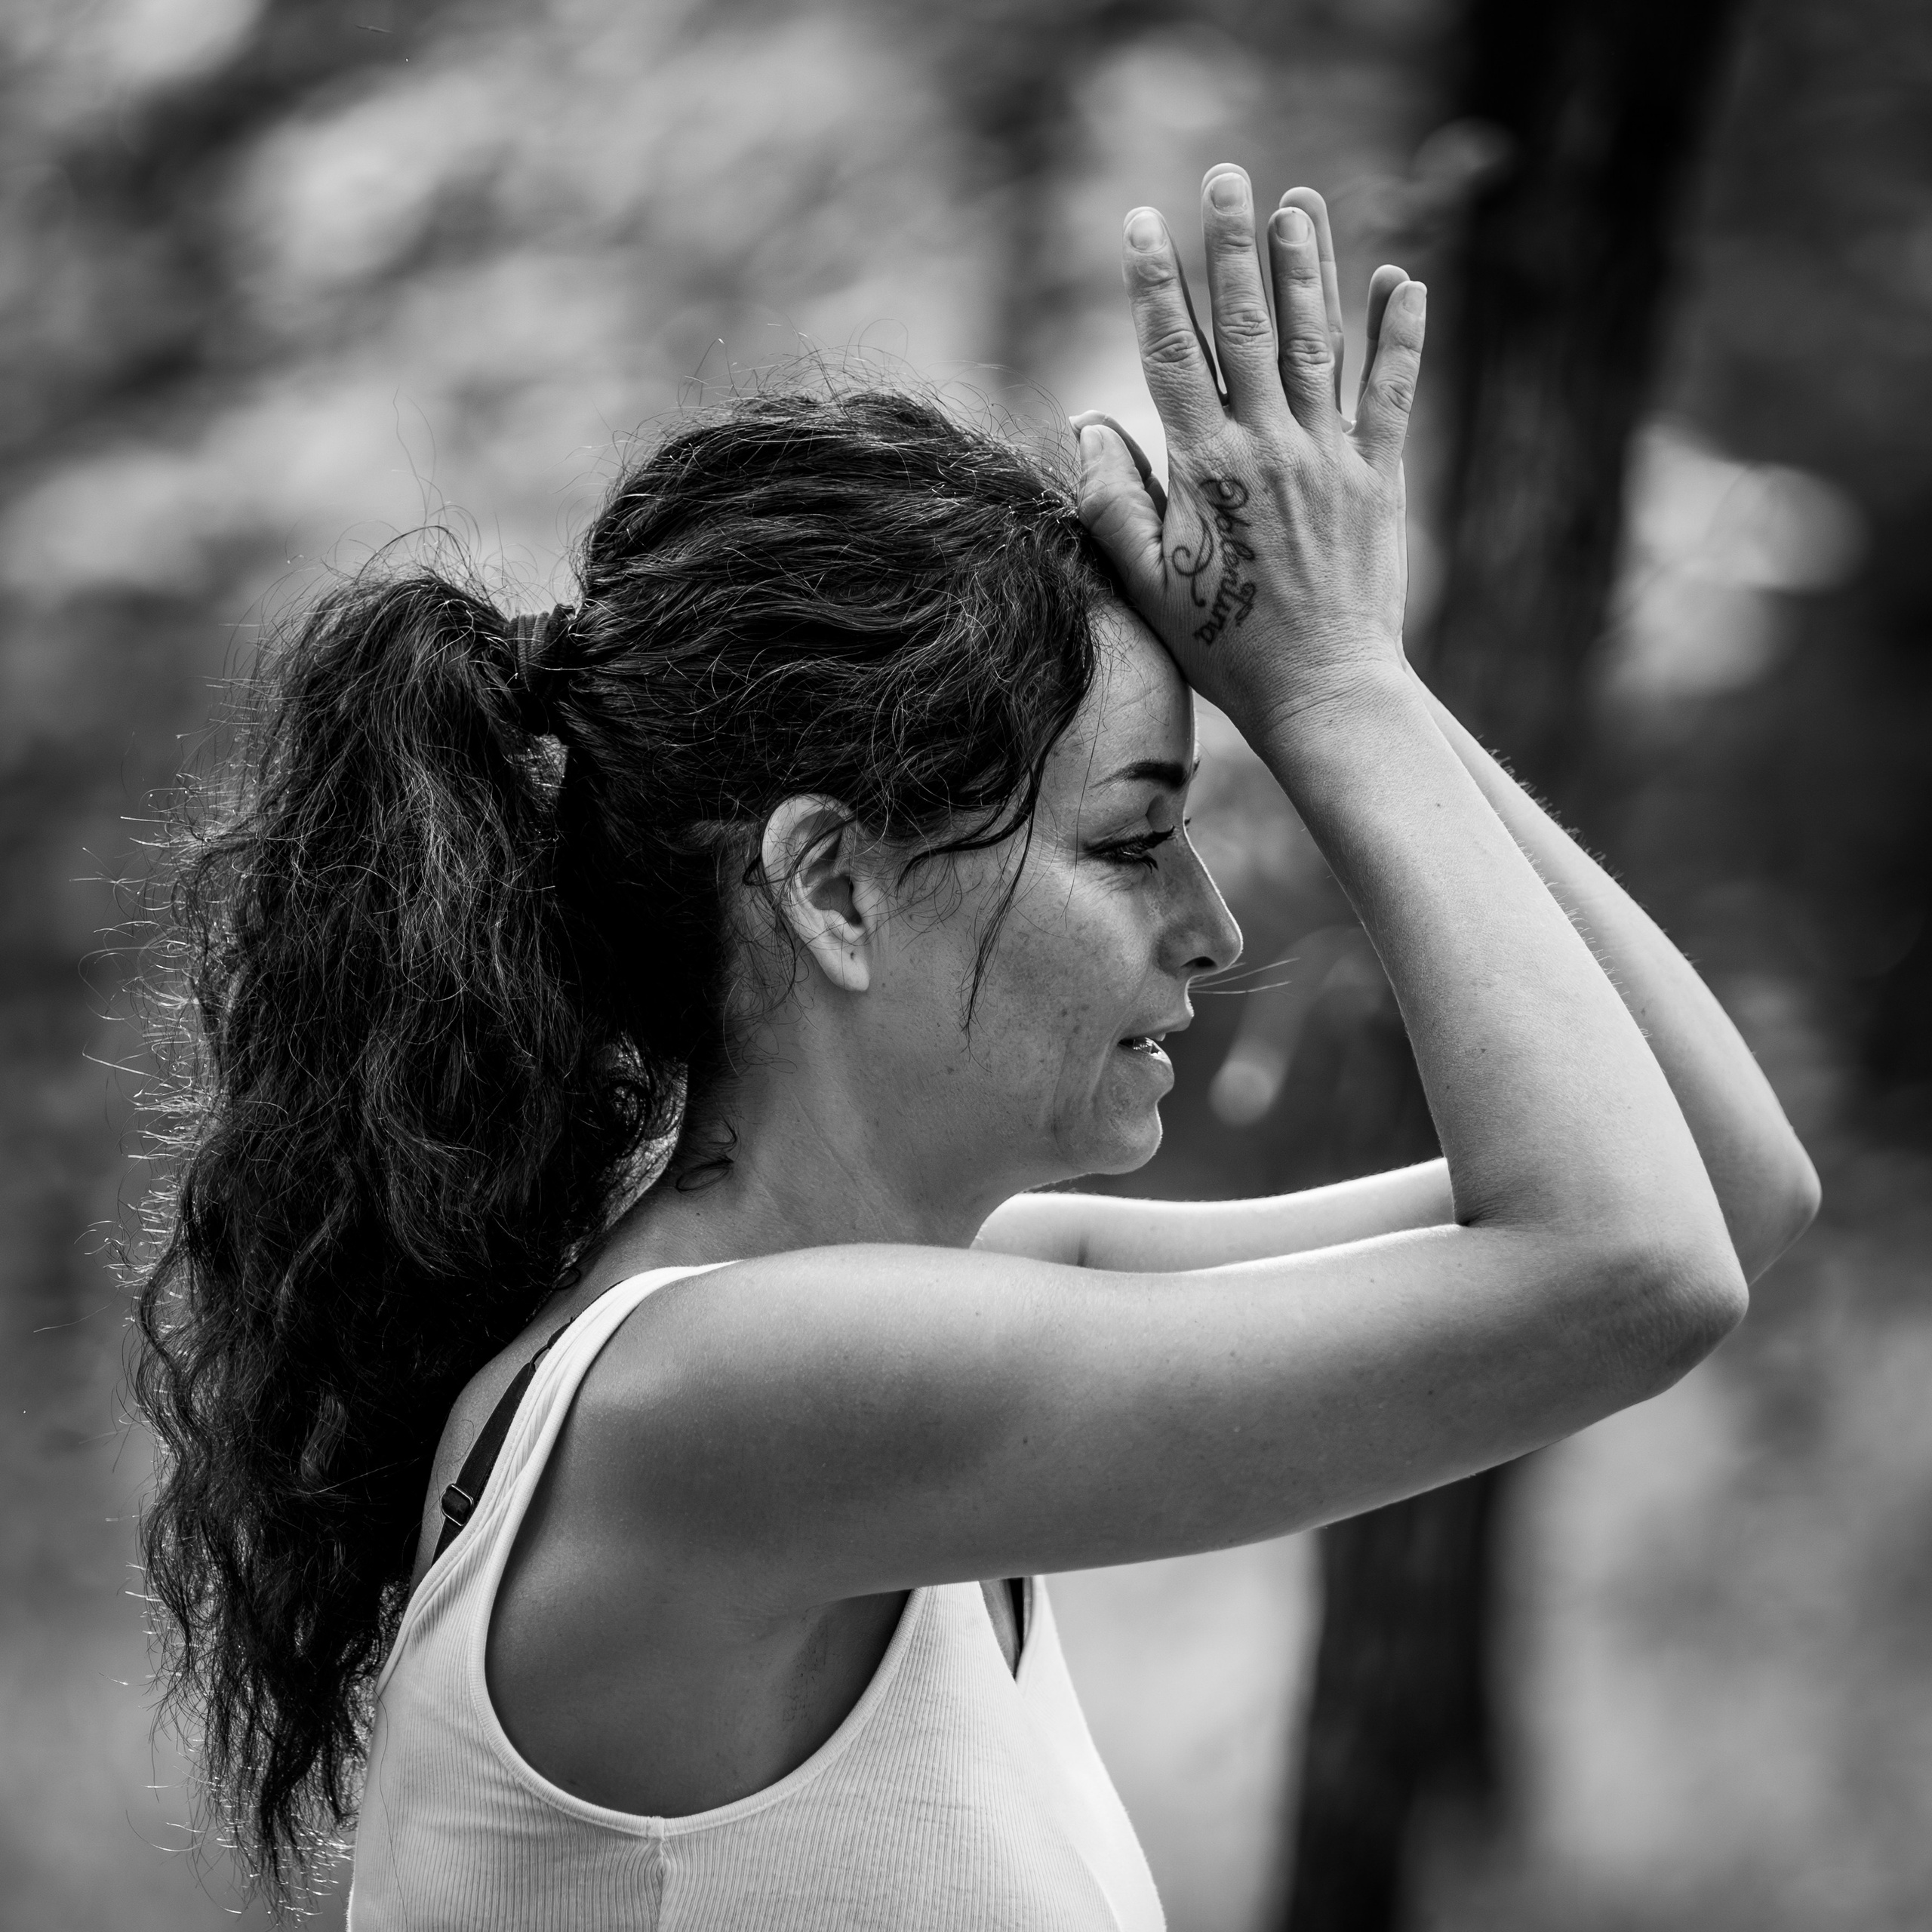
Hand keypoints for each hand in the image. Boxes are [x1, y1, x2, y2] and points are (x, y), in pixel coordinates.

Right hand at [1074, 171, 1425, 737]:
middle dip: (1234, 244)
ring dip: (1309, 265)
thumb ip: (1111, 501)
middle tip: (1229, 176)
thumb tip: (1089, 426)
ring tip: (1298, 202)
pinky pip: (1393, 391)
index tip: (1142, 221)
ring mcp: (1329, 457)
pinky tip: (1401, 279)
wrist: (1321, 691)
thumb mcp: (1145, 581)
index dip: (1155, 282)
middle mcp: (1268, 446)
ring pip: (1318, 341)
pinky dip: (1399, 335)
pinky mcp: (1380, 477)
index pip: (1172, 352)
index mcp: (1204, 468)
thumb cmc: (1223, 647)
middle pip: (1248, 324)